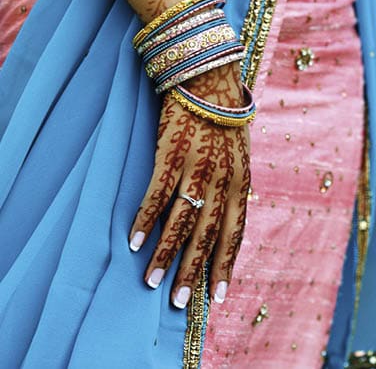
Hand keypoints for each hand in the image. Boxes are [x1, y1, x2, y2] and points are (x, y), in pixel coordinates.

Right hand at [128, 62, 250, 307]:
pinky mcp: (172, 152)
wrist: (209, 75)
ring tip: (150, 281)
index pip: (235, 232)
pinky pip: (156, 194)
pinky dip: (144, 219)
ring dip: (163, 254)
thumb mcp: (238, 153)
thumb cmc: (224, 117)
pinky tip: (132, 241)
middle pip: (208, 234)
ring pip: (180, 221)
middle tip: (179, 302)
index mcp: (241, 180)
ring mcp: (197, 166)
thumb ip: (232, 185)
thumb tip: (225, 217)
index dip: (225, 264)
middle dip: (193, 272)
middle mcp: (223, 178)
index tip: (216, 294)